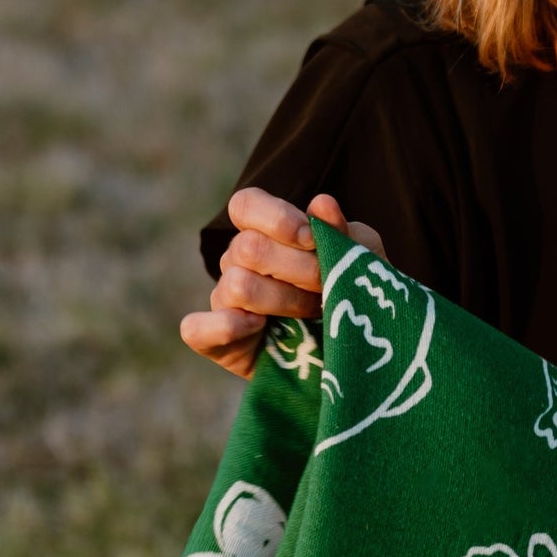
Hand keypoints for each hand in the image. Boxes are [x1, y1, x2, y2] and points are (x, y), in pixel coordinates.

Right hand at [179, 188, 385, 378]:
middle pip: (248, 248)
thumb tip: (322, 203)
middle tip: (327, 288)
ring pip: (238, 285)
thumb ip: (342, 233)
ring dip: (285, 301)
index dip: (276, 218)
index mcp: (266, 232)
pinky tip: (258, 329)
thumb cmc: (352, 295)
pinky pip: (196, 329)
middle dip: (299, 269)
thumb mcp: (360, 261)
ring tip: (313, 314)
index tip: (312, 239)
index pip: (245, 205)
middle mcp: (238, 262)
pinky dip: (225, 327)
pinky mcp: (217, 342)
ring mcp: (225, 301)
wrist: (354, 353)